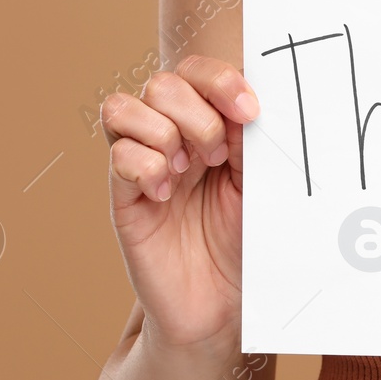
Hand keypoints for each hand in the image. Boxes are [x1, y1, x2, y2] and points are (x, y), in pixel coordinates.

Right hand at [102, 55, 259, 351]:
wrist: (226, 305)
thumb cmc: (249, 241)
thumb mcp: (262, 184)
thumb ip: (251, 141)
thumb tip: (251, 99)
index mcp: (212, 126)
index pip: (199, 73)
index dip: (221, 81)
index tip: (249, 112)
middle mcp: (173, 138)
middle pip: (162, 83)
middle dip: (196, 115)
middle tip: (217, 158)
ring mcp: (145, 165)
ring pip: (125, 107)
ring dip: (164, 134)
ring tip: (187, 172)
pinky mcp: (124, 197)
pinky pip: (118, 156)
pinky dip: (145, 167)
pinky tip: (166, 195)